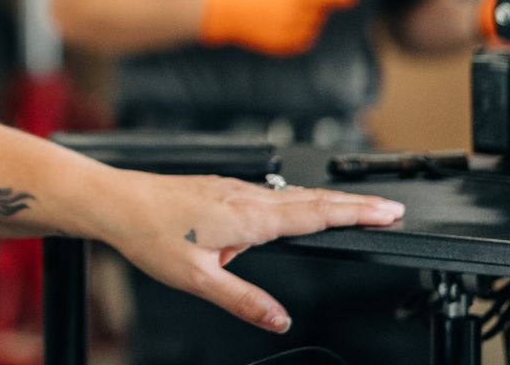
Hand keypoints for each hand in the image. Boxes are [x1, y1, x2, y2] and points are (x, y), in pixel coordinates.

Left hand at [98, 171, 404, 332]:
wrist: (117, 201)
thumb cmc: (150, 235)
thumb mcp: (198, 280)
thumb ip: (243, 300)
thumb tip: (279, 320)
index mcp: (248, 217)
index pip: (315, 214)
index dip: (356, 213)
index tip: (389, 212)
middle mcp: (246, 197)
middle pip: (313, 198)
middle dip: (356, 203)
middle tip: (391, 207)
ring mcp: (235, 189)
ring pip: (294, 193)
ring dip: (330, 199)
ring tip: (361, 207)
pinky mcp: (223, 188)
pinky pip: (273, 192)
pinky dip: (300, 197)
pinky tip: (302, 204)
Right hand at [199, 0, 358, 55]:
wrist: (226, 13)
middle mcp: (301, 10)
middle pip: (325, 7)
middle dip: (316, 1)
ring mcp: (295, 30)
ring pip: (316, 22)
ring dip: (307, 16)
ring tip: (281, 10)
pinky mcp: (290, 45)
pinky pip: (305, 37)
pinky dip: (298, 30)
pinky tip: (279, 22)